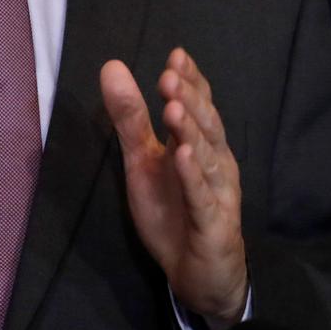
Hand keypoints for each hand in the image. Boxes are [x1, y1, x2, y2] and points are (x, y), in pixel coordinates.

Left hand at [101, 49, 247, 329]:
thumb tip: (112, 66)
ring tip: (174, 108)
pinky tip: (183, 156)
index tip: (176, 56)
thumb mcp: (142, 162)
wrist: (196, 273)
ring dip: (192, 132)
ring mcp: (218, 193)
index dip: (191, 83)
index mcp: (200, 147)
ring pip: (208, 158)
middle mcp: (215, 164)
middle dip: (190, 100)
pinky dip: (193, 177)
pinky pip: (202, 198)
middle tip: (170, 76)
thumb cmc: (173, 213)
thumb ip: (130, 118)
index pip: (200, 107)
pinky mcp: (213, 224)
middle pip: (207, 126)